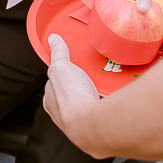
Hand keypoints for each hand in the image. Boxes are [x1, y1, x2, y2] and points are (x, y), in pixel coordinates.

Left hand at [44, 34, 103, 155]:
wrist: (92, 123)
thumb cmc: (71, 99)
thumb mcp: (60, 67)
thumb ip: (57, 53)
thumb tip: (52, 39)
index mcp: (51, 100)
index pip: (54, 82)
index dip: (62, 71)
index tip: (71, 62)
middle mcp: (64, 112)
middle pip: (73, 90)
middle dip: (81, 80)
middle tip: (90, 70)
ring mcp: (80, 118)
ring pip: (88, 98)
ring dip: (95, 89)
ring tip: (104, 79)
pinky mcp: (96, 121)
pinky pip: (102, 105)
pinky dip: (107, 97)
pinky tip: (111, 91)